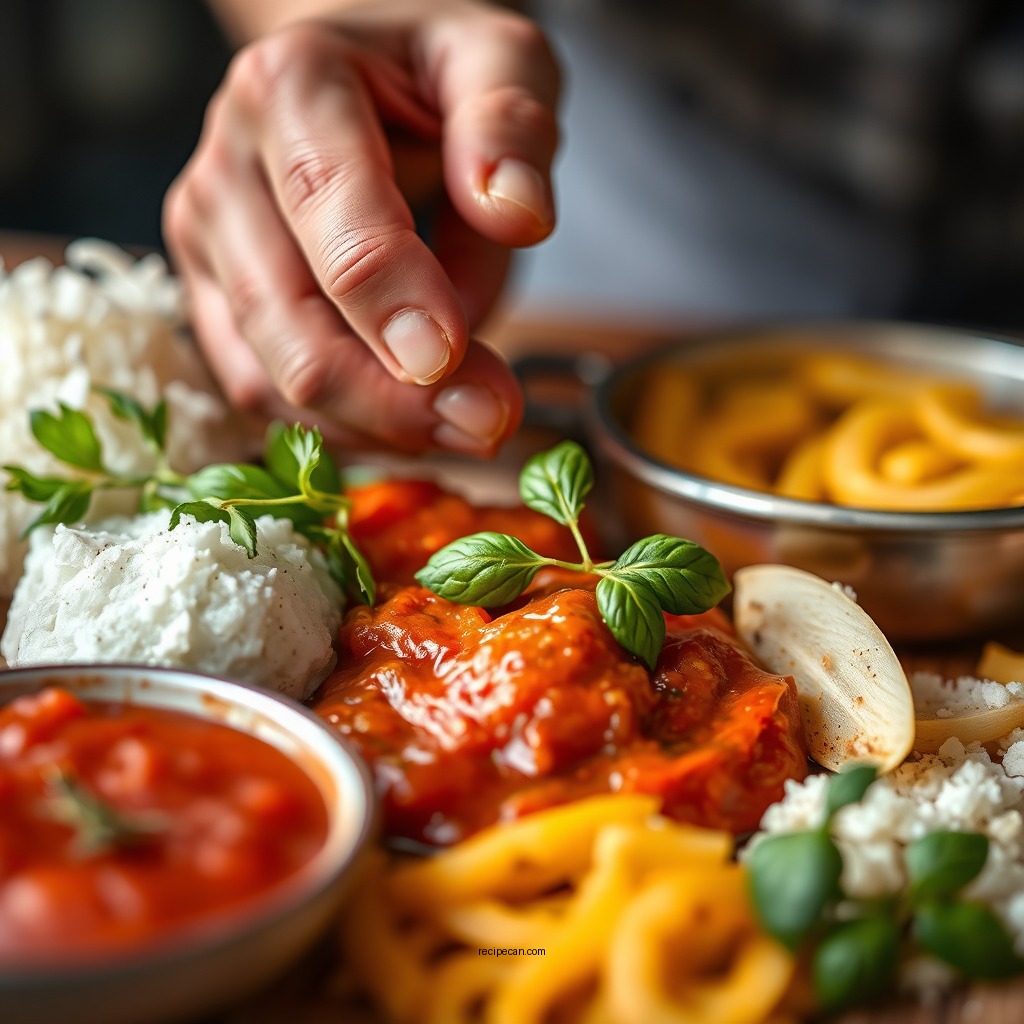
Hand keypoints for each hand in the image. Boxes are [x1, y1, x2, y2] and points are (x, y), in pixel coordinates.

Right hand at [164, 0, 559, 454]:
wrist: (360, 87)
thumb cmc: (432, 81)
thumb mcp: (499, 63)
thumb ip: (511, 128)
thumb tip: (517, 215)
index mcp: (289, 86)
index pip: (330, 206)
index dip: (390, 297)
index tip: (452, 358)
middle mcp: (225, 166)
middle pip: (286, 317)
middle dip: (389, 393)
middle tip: (489, 422)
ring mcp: (207, 242)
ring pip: (269, 375)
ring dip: (373, 422)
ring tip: (467, 418)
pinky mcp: (211, 301)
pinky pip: (262, 395)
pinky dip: (341, 426)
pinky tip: (411, 420)